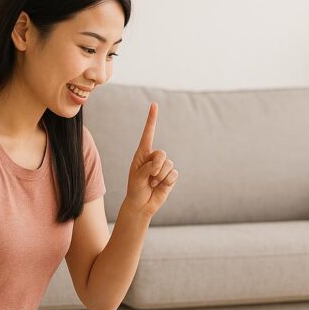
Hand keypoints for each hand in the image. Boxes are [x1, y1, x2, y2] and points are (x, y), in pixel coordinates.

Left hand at [122, 102, 178, 217]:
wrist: (141, 205)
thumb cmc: (135, 189)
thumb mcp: (137, 177)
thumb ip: (148, 167)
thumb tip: (162, 164)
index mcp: (142, 154)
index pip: (148, 134)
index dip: (152, 120)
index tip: (154, 105)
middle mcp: (153, 158)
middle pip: (161, 153)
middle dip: (156, 166)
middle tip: (149, 177)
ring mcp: (163, 166)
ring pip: (168, 165)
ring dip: (159, 176)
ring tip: (152, 183)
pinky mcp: (170, 176)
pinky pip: (173, 174)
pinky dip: (166, 182)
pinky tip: (160, 186)